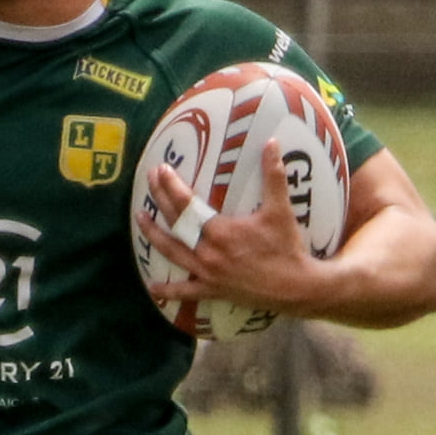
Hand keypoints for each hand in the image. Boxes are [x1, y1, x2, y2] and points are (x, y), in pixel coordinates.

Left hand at [139, 139, 321, 315]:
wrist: (295, 288)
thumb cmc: (287, 248)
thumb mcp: (280, 210)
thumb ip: (274, 176)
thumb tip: (271, 143)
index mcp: (220, 231)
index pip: (187, 204)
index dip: (172, 185)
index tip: (161, 169)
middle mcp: (207, 252)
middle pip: (175, 223)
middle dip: (160, 199)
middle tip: (149, 180)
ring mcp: (207, 273)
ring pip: (172, 252)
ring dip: (154, 235)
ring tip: (140, 218)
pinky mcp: (212, 290)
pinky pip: (185, 292)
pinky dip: (168, 291)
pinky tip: (152, 288)